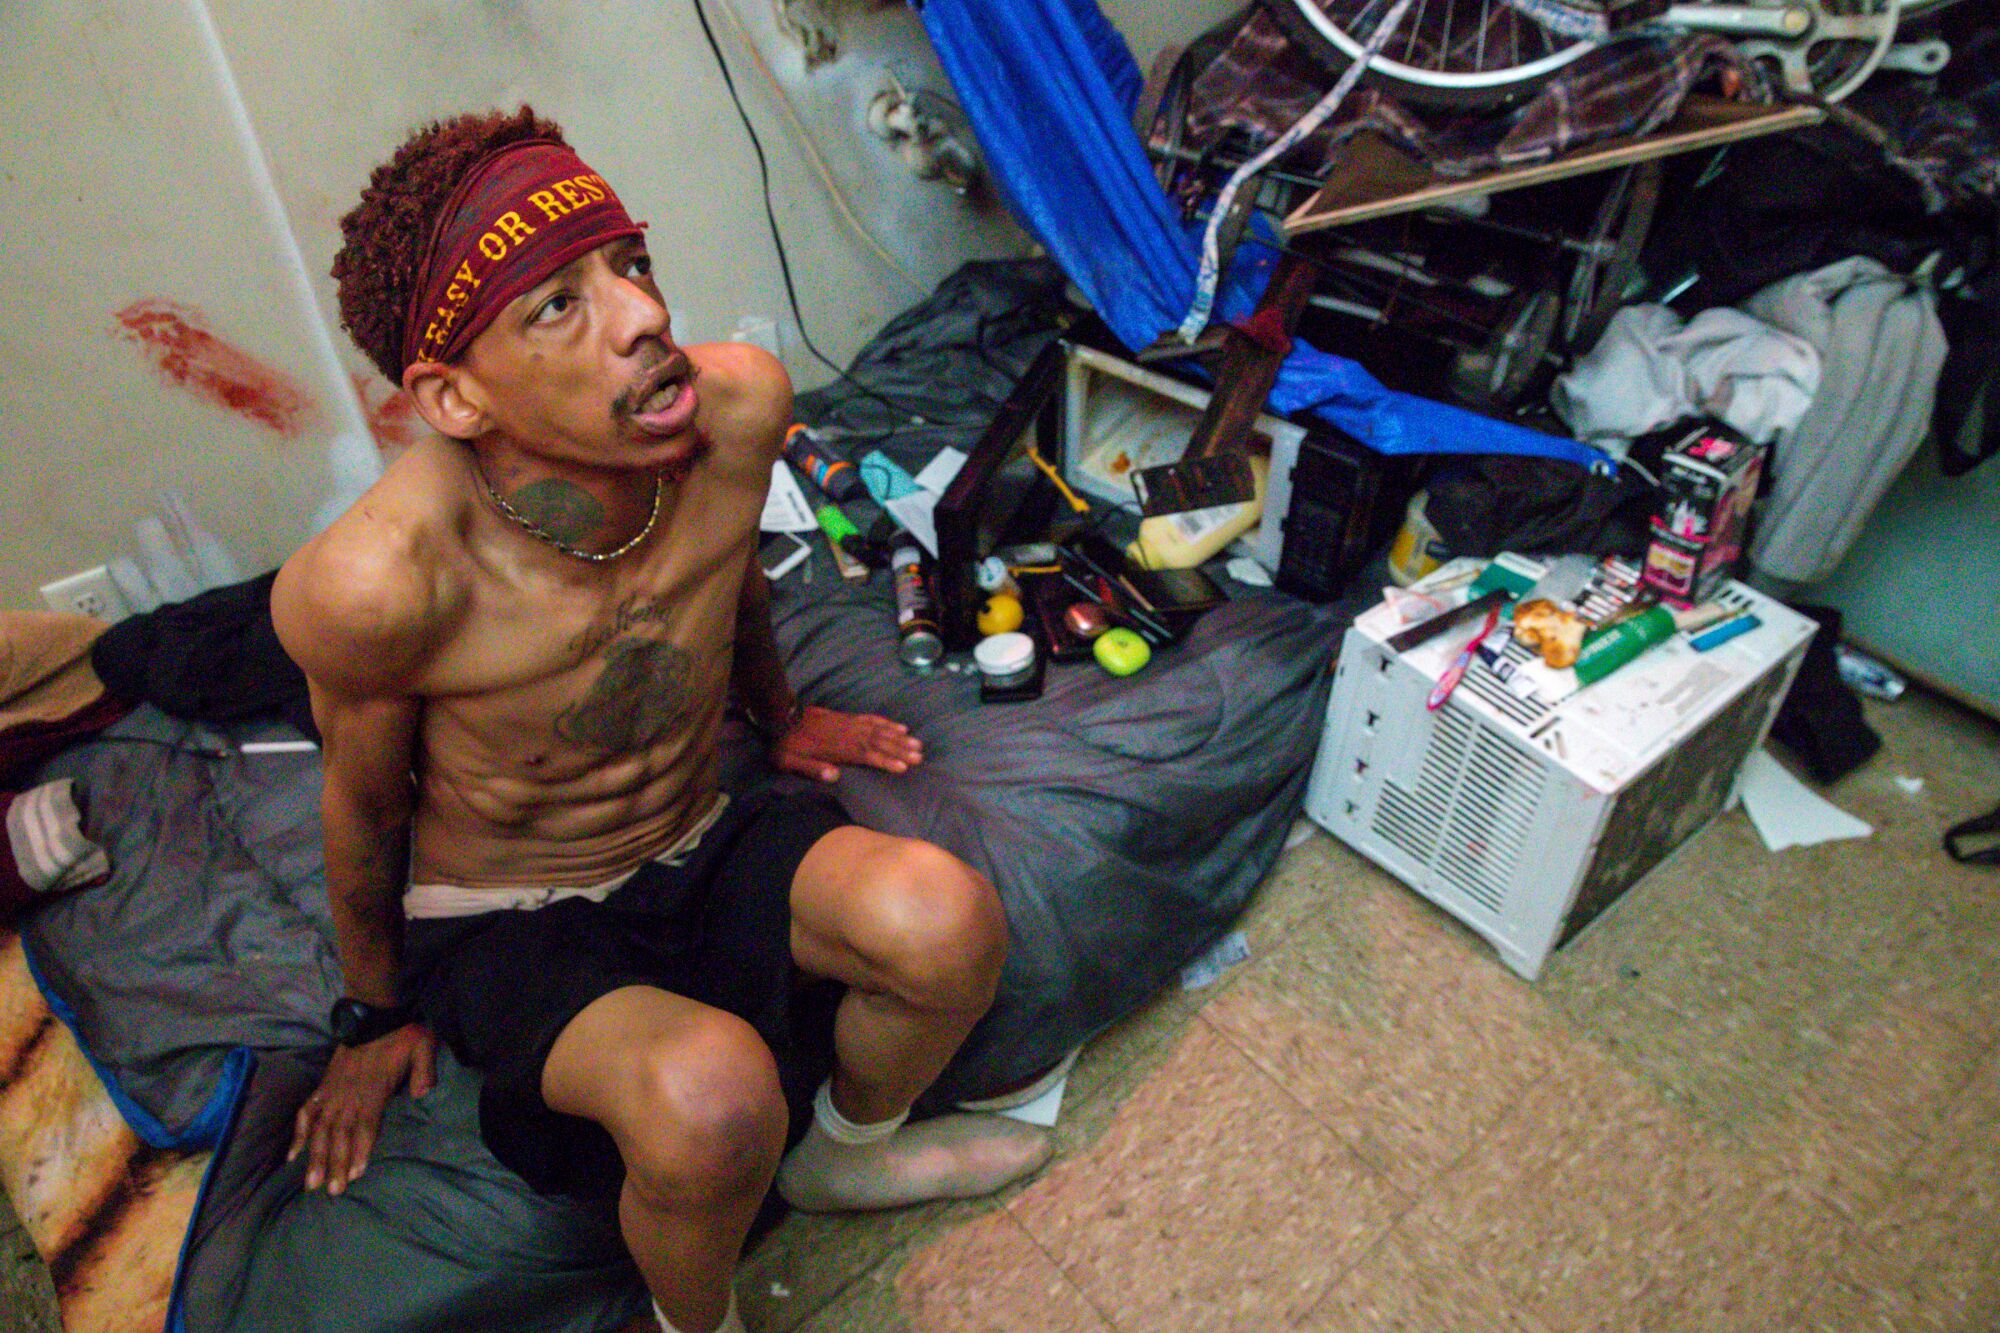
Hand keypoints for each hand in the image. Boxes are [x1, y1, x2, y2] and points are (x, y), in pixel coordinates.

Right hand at [289, 1023, 435, 1194]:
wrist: (374, 1011)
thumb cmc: (401, 1033)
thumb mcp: (423, 1046)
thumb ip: (424, 1071)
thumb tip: (423, 1094)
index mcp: (374, 1089)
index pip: (366, 1125)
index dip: (360, 1149)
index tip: (356, 1173)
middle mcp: (349, 1094)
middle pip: (339, 1133)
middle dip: (335, 1163)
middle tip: (331, 1191)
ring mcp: (333, 1091)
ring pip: (319, 1128)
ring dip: (314, 1156)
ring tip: (310, 1183)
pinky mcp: (324, 1085)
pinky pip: (307, 1111)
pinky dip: (298, 1133)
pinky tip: (292, 1155)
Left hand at [771, 705, 922, 781]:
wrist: (781, 718)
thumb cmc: (787, 746)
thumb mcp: (791, 761)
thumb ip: (812, 769)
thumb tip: (835, 777)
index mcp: (838, 748)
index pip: (868, 755)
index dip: (886, 761)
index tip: (903, 767)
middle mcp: (849, 735)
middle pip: (880, 742)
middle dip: (900, 749)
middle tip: (920, 756)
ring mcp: (850, 724)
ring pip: (880, 730)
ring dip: (899, 737)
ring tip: (917, 743)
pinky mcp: (848, 718)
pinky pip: (872, 719)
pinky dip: (887, 722)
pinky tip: (899, 726)